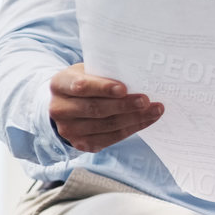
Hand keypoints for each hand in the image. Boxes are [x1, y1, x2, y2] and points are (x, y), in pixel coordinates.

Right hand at [48, 63, 162, 151]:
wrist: (68, 107)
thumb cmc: (85, 83)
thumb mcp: (87, 72)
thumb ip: (104, 73)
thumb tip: (137, 76)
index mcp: (59, 85)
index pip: (80, 86)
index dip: (102, 88)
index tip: (123, 88)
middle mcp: (59, 109)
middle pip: (95, 109)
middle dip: (124, 105)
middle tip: (145, 100)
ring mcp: (69, 130)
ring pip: (106, 125)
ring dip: (134, 118)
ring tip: (155, 109)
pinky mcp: (82, 143)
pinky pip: (112, 138)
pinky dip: (133, 128)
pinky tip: (147, 119)